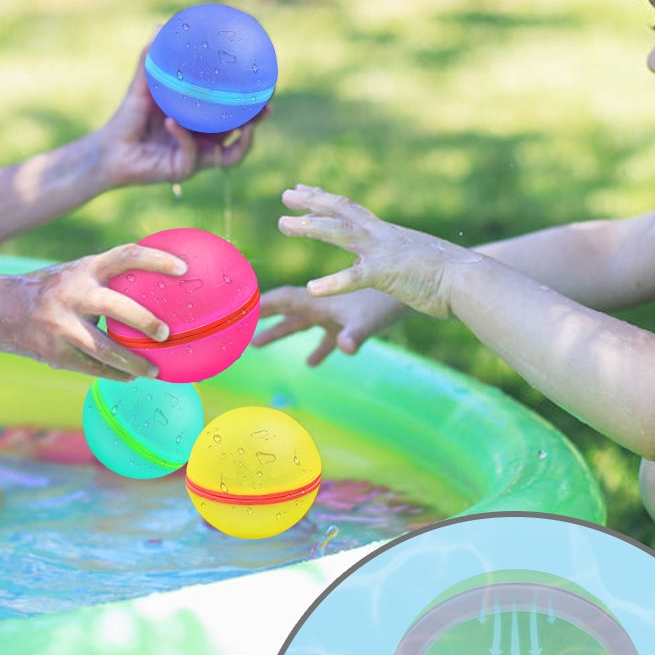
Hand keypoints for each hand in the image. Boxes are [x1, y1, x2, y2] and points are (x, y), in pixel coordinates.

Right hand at [6, 241, 188, 379]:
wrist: (3, 311)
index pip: (125, 256)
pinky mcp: (56, 352)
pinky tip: (130, 377)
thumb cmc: (56, 289)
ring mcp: (63, 325)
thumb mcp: (79, 273)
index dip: (156, 259)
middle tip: (166, 333)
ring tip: (155, 371)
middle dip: (144, 320)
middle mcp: (74, 294)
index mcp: (86, 269)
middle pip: (115, 307)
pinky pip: (92, 368)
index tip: (183, 267)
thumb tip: (161, 284)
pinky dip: (115, 373)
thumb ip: (110, 277)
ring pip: (104, 348)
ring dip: (133, 362)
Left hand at [93, 46, 266, 187]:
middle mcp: (206, 141)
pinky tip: (173, 122)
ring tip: (246, 125)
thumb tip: (160, 26)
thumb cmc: (128, 117)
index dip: (255, 100)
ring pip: (232, 155)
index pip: (237, 111)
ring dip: (243, 141)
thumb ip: (151, 59)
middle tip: (268, 105)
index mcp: (204, 121)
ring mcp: (197, 158)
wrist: (109, 149)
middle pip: (245, 134)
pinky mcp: (182, 171)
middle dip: (260, 121)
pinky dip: (183, 136)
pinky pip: (191, 154)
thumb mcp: (143, 85)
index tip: (267, 81)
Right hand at [251, 284, 404, 365]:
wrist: (418, 291)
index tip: (236, 309)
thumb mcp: (368, 322)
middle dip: (261, 318)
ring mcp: (335, 315)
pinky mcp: (349, 325)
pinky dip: (317, 349)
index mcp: (320, 301)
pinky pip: (326, 339)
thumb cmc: (389, 304)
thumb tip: (344, 349)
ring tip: (256, 344)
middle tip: (236, 328)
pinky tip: (311, 363)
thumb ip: (353, 336)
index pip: (282, 300)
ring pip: (300, 324)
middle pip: (284, 311)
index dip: (259, 305)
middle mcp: (323, 305)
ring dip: (279, 333)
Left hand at [276, 185, 480, 318]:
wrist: (472, 280)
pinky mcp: (388, 274)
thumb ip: (389, 261)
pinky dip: (333, 283)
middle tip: (285, 195)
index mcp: (387, 233)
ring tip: (283, 224)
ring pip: (339, 233)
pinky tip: (312, 289)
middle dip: (311, 202)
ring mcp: (384, 252)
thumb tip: (373, 265)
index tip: (303, 189)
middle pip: (339, 211)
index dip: (324, 199)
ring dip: (309, 227)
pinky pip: (355, 277)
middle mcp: (382, 236)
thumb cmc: (449, 276)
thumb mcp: (412, 261)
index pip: (349, 209)